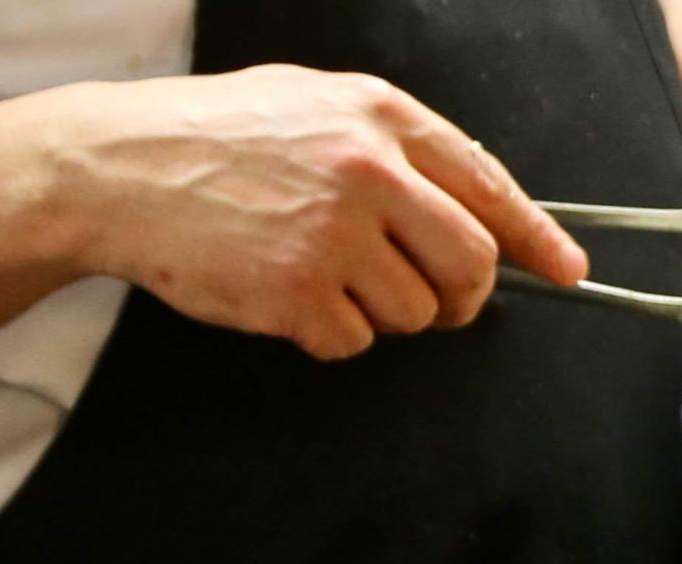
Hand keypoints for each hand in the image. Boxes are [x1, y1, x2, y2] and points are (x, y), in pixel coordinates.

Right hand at [41, 65, 587, 359]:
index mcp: (380, 118)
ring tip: (323, 274)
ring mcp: (333, 235)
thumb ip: (396, 145)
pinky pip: (355, 342)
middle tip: (435, 300)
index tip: (568, 270)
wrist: (114, 169)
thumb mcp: (313, 104)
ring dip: (384, 313)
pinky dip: (329, 334)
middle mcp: (368, 172)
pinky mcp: (297, 292)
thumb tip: (481, 206)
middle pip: (473, 265)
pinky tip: (285, 294)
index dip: (538, 238)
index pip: (489, 186)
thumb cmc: (217, 137)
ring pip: (417, 313)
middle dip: (463, 297)